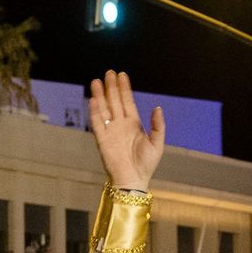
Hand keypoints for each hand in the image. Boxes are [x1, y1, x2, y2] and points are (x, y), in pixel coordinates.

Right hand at [88, 70, 164, 190]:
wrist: (134, 180)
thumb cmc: (147, 164)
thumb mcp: (157, 143)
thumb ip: (157, 125)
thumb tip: (157, 107)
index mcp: (134, 124)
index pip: (127, 101)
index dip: (124, 88)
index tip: (122, 75)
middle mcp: (121, 125)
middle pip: (114, 102)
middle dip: (111, 87)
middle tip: (109, 72)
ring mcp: (111, 131)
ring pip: (104, 109)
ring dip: (100, 96)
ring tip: (96, 81)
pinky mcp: (102, 140)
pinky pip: (97, 123)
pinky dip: (95, 112)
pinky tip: (93, 100)